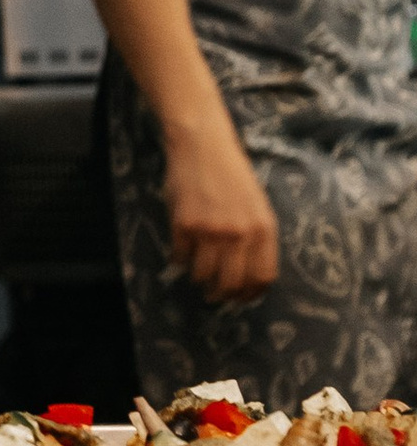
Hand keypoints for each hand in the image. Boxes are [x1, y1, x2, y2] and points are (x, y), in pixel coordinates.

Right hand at [162, 121, 278, 301]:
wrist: (203, 147)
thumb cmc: (232, 175)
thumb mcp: (257, 205)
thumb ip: (256, 236)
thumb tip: (246, 271)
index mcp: (264, 229)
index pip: (262, 277)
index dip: (250, 294)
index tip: (240, 298)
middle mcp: (240, 233)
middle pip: (232, 282)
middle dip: (222, 294)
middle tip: (214, 296)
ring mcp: (211, 229)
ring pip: (204, 274)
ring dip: (199, 280)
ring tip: (197, 276)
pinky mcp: (184, 224)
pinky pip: (180, 256)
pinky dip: (180, 260)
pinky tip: (182, 254)